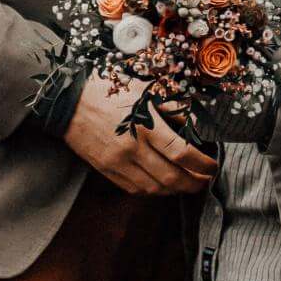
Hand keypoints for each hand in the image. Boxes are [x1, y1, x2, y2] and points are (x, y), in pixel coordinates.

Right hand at [64, 74, 214, 193]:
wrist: (68, 101)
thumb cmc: (109, 90)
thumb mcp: (145, 91)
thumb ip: (172, 109)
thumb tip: (196, 126)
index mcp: (145, 125)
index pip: (182, 153)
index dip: (202, 164)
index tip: (213, 166)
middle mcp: (132, 148)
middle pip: (171, 177)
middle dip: (194, 183)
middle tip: (205, 181)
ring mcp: (117, 162)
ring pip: (154, 188)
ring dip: (175, 190)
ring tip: (187, 183)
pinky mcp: (106, 170)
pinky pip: (134, 189)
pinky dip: (152, 191)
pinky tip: (161, 184)